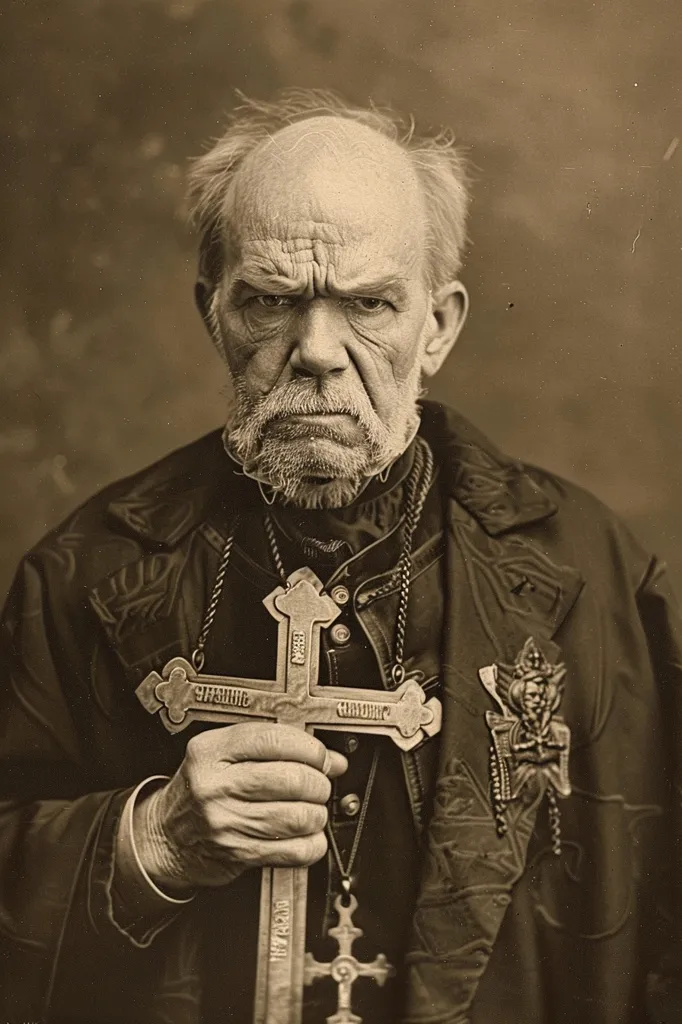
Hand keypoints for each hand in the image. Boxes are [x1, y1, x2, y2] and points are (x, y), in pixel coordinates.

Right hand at [132, 723, 346, 891]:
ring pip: (298, 816)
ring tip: (313, 808)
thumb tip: (331, 759)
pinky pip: (293, 850)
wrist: (166, 835)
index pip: (274, 740)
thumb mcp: (222, 754)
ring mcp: (226, 822)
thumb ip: (274, 748)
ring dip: (317, 813)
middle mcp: (216, 785)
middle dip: (319, 782)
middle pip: (291, 779)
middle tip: (320, 783)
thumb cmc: (201, 789)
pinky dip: (313, 843)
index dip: (310, 748)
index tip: (322, 756)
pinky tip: (308, 834)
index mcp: (212, 751)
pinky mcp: (238, 853)